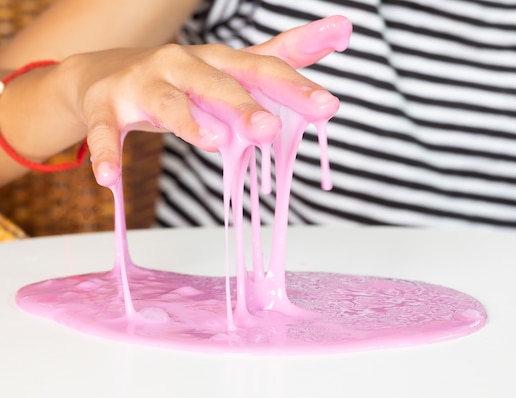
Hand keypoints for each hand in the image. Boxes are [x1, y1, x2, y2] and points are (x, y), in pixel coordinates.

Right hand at [73, 15, 351, 185]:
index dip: (294, 88)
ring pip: (167, 103)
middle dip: (244, 105)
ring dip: (188, 122)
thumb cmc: (183, 77)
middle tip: (270, 128)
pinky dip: (108, 154)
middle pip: (217, 83)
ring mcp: (143, 84)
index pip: (261, 70)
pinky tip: (110, 181)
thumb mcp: (233, 67)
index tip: (329, 106)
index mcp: (218, 60)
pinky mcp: (108, 106)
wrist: (104, 73)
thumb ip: (285, 54)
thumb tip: (343, 29)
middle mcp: (182, 65)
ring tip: (213, 143)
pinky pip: (107, 132)